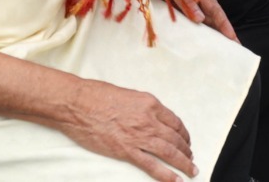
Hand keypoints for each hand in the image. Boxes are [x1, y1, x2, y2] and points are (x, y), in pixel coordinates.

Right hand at [58, 79, 197, 180]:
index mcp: (150, 103)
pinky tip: (176, 180)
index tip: (186, 140)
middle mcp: (149, 120)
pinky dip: (167, 175)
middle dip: (186, 150)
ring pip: (169, 153)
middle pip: (175, 138)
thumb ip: (142, 107)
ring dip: (183, 163)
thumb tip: (149, 117)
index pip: (175, 121)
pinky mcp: (127, 151)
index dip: (183, 133)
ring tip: (191, 170)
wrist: (77, 104)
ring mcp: (139, 136)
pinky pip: (152, 166)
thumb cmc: (97, 96)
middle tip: (191, 158)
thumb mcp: (127, 95)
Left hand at [173, 0, 239, 41]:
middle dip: (225, 31)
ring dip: (213, 33)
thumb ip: (188, 2)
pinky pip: (192, 21)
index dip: (224, 24)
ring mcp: (191, 3)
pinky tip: (202, 41)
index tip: (233, 37)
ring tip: (222, 48)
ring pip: (205, 20)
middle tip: (236, 47)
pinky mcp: (181, 7)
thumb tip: (200, 20)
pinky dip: (198, 31)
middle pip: (214, 17)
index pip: (216, 10)